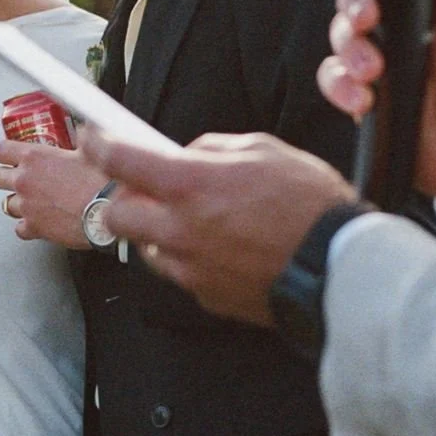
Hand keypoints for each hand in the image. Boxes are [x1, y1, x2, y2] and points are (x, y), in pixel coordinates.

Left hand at [0, 139, 105, 247]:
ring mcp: (27, 206)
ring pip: (6, 204)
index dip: (5, 153)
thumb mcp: (89, 150)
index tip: (9, 156)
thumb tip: (87, 131)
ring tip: (33, 202)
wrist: (108, 211)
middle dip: (8, 178)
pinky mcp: (34, 228)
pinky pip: (20, 229)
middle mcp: (25, 180)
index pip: (1, 151)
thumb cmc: (101, 181)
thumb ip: (81, 140)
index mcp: (34, 157)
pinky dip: (28, 227)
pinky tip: (41, 222)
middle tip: (22, 179)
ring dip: (18, 202)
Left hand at [79, 128, 355, 327]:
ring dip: (158, 232)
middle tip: (150, 190)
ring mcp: (190, 268)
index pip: (119, 160)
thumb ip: (215, 149)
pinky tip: (222, 249)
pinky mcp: (206, 297)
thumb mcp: (264, 150)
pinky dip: (189, 259)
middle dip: (126, 200)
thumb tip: (190, 154)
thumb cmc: (310, 206)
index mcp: (191, 185)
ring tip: (197, 221)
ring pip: (147, 248)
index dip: (99, 145)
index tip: (95, 138)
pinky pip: (181, 273)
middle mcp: (180, 229)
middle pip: (117, 215)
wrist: (340, 268)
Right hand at [317, 0, 435, 211]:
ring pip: (342, 37)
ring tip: (369, 70)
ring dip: (346, 45)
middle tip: (367, 18)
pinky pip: (337, 85)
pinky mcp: (372, 106)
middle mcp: (408, 35)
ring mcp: (386, 69)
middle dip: (355, 0)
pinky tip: (360, 100)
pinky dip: (339, 87)